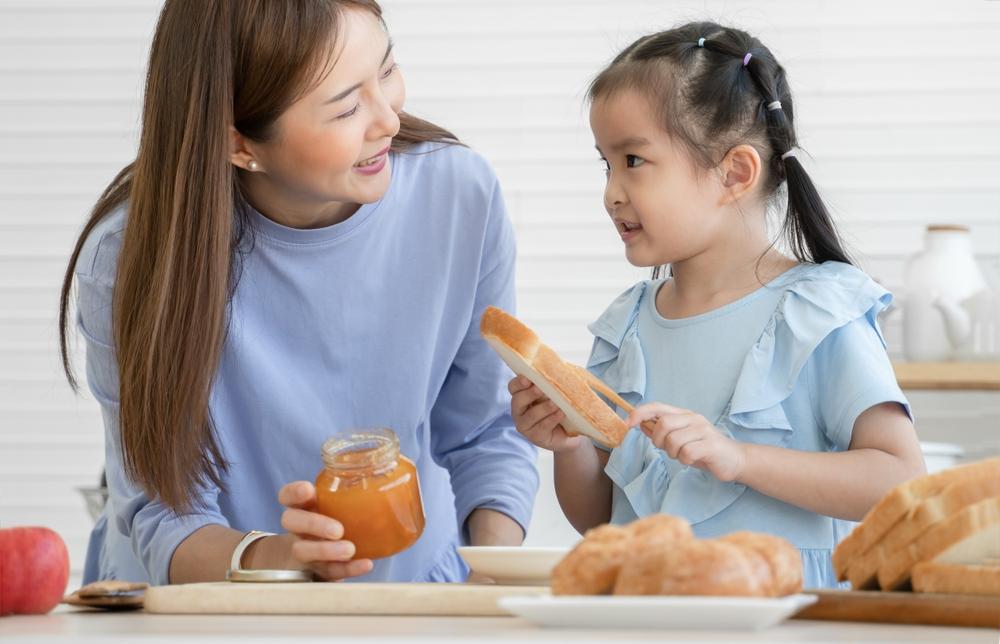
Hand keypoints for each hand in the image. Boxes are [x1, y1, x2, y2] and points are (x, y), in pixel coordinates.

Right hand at [276, 481, 373, 580]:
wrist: (326, 558)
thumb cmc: (341, 519)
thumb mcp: (345, 503)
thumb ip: (364, 490)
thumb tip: (403, 474)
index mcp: (305, 506)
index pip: (287, 495)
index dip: (293, 492)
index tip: (309, 490)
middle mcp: (299, 528)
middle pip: (290, 521)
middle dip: (313, 524)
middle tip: (337, 529)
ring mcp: (306, 550)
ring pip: (303, 550)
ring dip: (326, 550)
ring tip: (349, 549)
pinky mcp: (318, 571)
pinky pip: (328, 572)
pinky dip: (347, 569)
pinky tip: (365, 564)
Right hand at [508, 376, 586, 452]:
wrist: (573, 429)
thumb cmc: (563, 404)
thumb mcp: (559, 390)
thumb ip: (555, 379)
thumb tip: (560, 367)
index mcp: (522, 395)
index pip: (513, 387)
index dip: (518, 383)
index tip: (527, 379)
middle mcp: (519, 410)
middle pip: (517, 400)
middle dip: (529, 394)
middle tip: (540, 389)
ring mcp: (525, 425)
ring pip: (530, 415)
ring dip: (543, 408)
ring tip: (556, 403)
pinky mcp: (535, 437)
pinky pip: (541, 427)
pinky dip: (552, 419)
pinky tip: (561, 414)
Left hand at [626, 403, 746, 482]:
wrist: (734, 460)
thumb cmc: (704, 450)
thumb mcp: (681, 439)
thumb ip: (663, 432)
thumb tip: (641, 425)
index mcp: (684, 415)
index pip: (657, 407)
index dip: (640, 413)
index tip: (628, 424)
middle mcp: (693, 418)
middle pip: (663, 423)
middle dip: (659, 440)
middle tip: (668, 449)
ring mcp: (703, 430)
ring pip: (673, 440)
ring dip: (674, 453)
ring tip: (684, 455)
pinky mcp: (711, 445)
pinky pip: (686, 452)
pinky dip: (685, 460)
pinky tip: (694, 460)